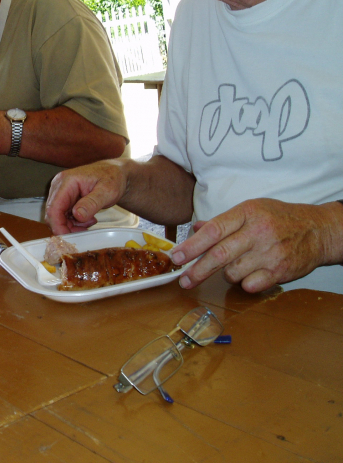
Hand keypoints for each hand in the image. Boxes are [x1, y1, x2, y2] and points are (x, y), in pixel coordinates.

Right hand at [45, 161, 125, 233]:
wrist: (114, 173)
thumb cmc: (112, 178)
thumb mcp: (107, 191)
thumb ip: (92, 203)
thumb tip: (77, 215)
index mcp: (67, 181)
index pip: (53, 208)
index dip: (58, 226)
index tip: (68, 238)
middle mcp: (59, 186)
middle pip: (53, 214)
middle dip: (66, 227)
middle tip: (85, 231)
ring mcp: (60, 192)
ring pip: (57, 217)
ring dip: (71, 225)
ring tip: (90, 221)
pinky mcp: (64, 198)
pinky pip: (63, 215)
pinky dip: (73, 222)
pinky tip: (87, 218)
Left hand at [171, 198, 342, 292]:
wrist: (318, 230)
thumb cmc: (280, 218)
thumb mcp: (251, 210)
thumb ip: (223, 221)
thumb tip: (196, 229)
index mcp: (247, 213)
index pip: (213, 231)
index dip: (192, 246)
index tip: (176, 257)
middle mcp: (258, 232)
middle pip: (219, 255)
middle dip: (197, 270)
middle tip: (183, 280)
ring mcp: (269, 253)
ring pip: (232, 273)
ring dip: (226, 274)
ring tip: (237, 264)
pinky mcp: (279, 272)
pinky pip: (249, 285)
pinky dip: (244, 283)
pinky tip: (251, 273)